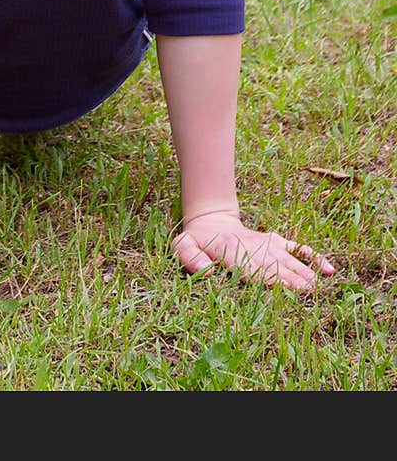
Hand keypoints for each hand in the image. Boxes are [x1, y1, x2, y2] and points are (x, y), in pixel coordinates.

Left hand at [172, 210, 335, 291]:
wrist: (212, 220)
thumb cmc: (196, 240)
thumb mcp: (182, 245)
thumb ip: (189, 256)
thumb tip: (205, 270)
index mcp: (229, 249)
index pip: (248, 266)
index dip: (264, 277)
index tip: (279, 288)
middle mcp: (252, 245)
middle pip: (272, 264)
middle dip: (288, 278)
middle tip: (307, 292)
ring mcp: (266, 243)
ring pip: (287, 258)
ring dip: (302, 272)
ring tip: (317, 288)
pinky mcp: (276, 241)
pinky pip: (297, 248)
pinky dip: (313, 258)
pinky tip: (330, 270)